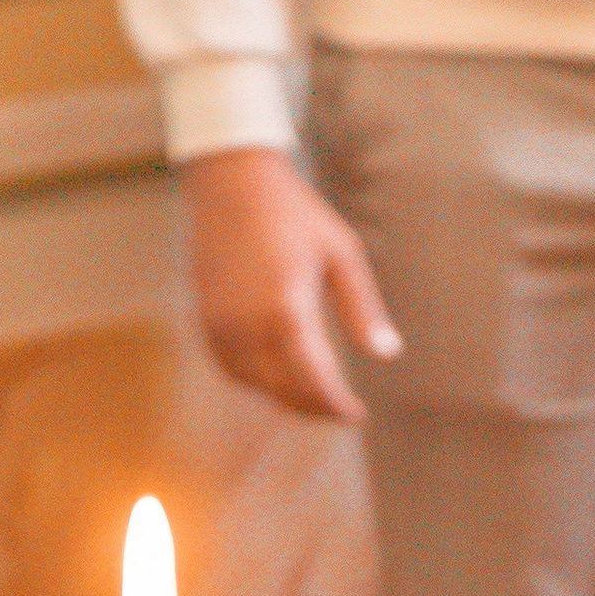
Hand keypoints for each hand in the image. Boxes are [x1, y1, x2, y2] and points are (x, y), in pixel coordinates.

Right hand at [184, 146, 400, 423]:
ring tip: (317, 397)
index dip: (335, 406)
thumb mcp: (342, 254)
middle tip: (342, 410)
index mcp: (286, 310)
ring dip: (286, 397)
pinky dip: (258, 381)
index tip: (356, 415)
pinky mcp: (206, 318)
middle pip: (284, 391)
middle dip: (315, 407)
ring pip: (256, 385)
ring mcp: (221, 324)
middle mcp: (247, 324)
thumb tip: (388, 354)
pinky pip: (232, 368)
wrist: (231, 181)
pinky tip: (281, 375)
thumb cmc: (294, 212)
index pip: (313, 381)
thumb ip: (363, 308)